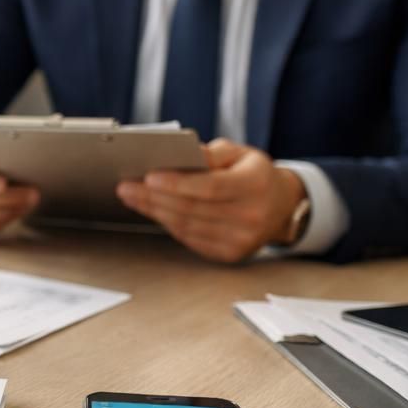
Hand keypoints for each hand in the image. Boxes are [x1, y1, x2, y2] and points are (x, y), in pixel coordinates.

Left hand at [115, 139, 306, 262]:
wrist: (281, 207)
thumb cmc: (254, 175)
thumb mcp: (241, 153)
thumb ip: (212, 153)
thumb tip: (181, 154)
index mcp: (255, 185)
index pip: (210, 187)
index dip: (177, 183)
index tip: (148, 176)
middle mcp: (251, 216)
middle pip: (191, 209)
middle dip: (153, 197)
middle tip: (126, 186)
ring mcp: (241, 240)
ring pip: (186, 226)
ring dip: (154, 211)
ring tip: (132, 196)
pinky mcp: (230, 254)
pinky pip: (189, 239)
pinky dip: (167, 223)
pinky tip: (152, 210)